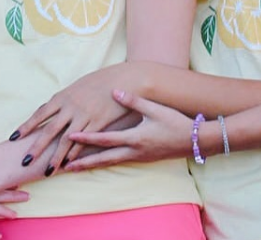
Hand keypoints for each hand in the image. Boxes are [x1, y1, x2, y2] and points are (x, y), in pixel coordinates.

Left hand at [12, 63, 144, 172]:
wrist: (124, 79)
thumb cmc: (99, 82)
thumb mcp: (76, 87)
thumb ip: (64, 100)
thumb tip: (52, 109)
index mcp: (62, 97)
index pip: (39, 114)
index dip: (26, 126)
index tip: (14, 138)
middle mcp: (70, 107)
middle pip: (49, 130)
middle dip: (36, 147)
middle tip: (24, 161)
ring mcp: (84, 116)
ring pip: (66, 140)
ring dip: (56, 157)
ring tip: (48, 171)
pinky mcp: (98, 123)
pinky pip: (84, 141)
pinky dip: (75, 153)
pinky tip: (69, 163)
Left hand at [63, 90, 193, 171]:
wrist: (196, 141)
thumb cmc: (175, 123)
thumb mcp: (155, 109)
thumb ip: (134, 101)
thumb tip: (115, 91)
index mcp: (135, 138)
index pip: (105, 139)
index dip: (87, 138)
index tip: (70, 137)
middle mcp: (134, 151)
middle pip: (103, 158)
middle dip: (83, 162)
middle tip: (64, 166)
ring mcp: (138, 157)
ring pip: (110, 163)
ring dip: (92, 165)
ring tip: (75, 168)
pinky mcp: (143, 159)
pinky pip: (119, 161)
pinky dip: (105, 162)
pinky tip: (98, 162)